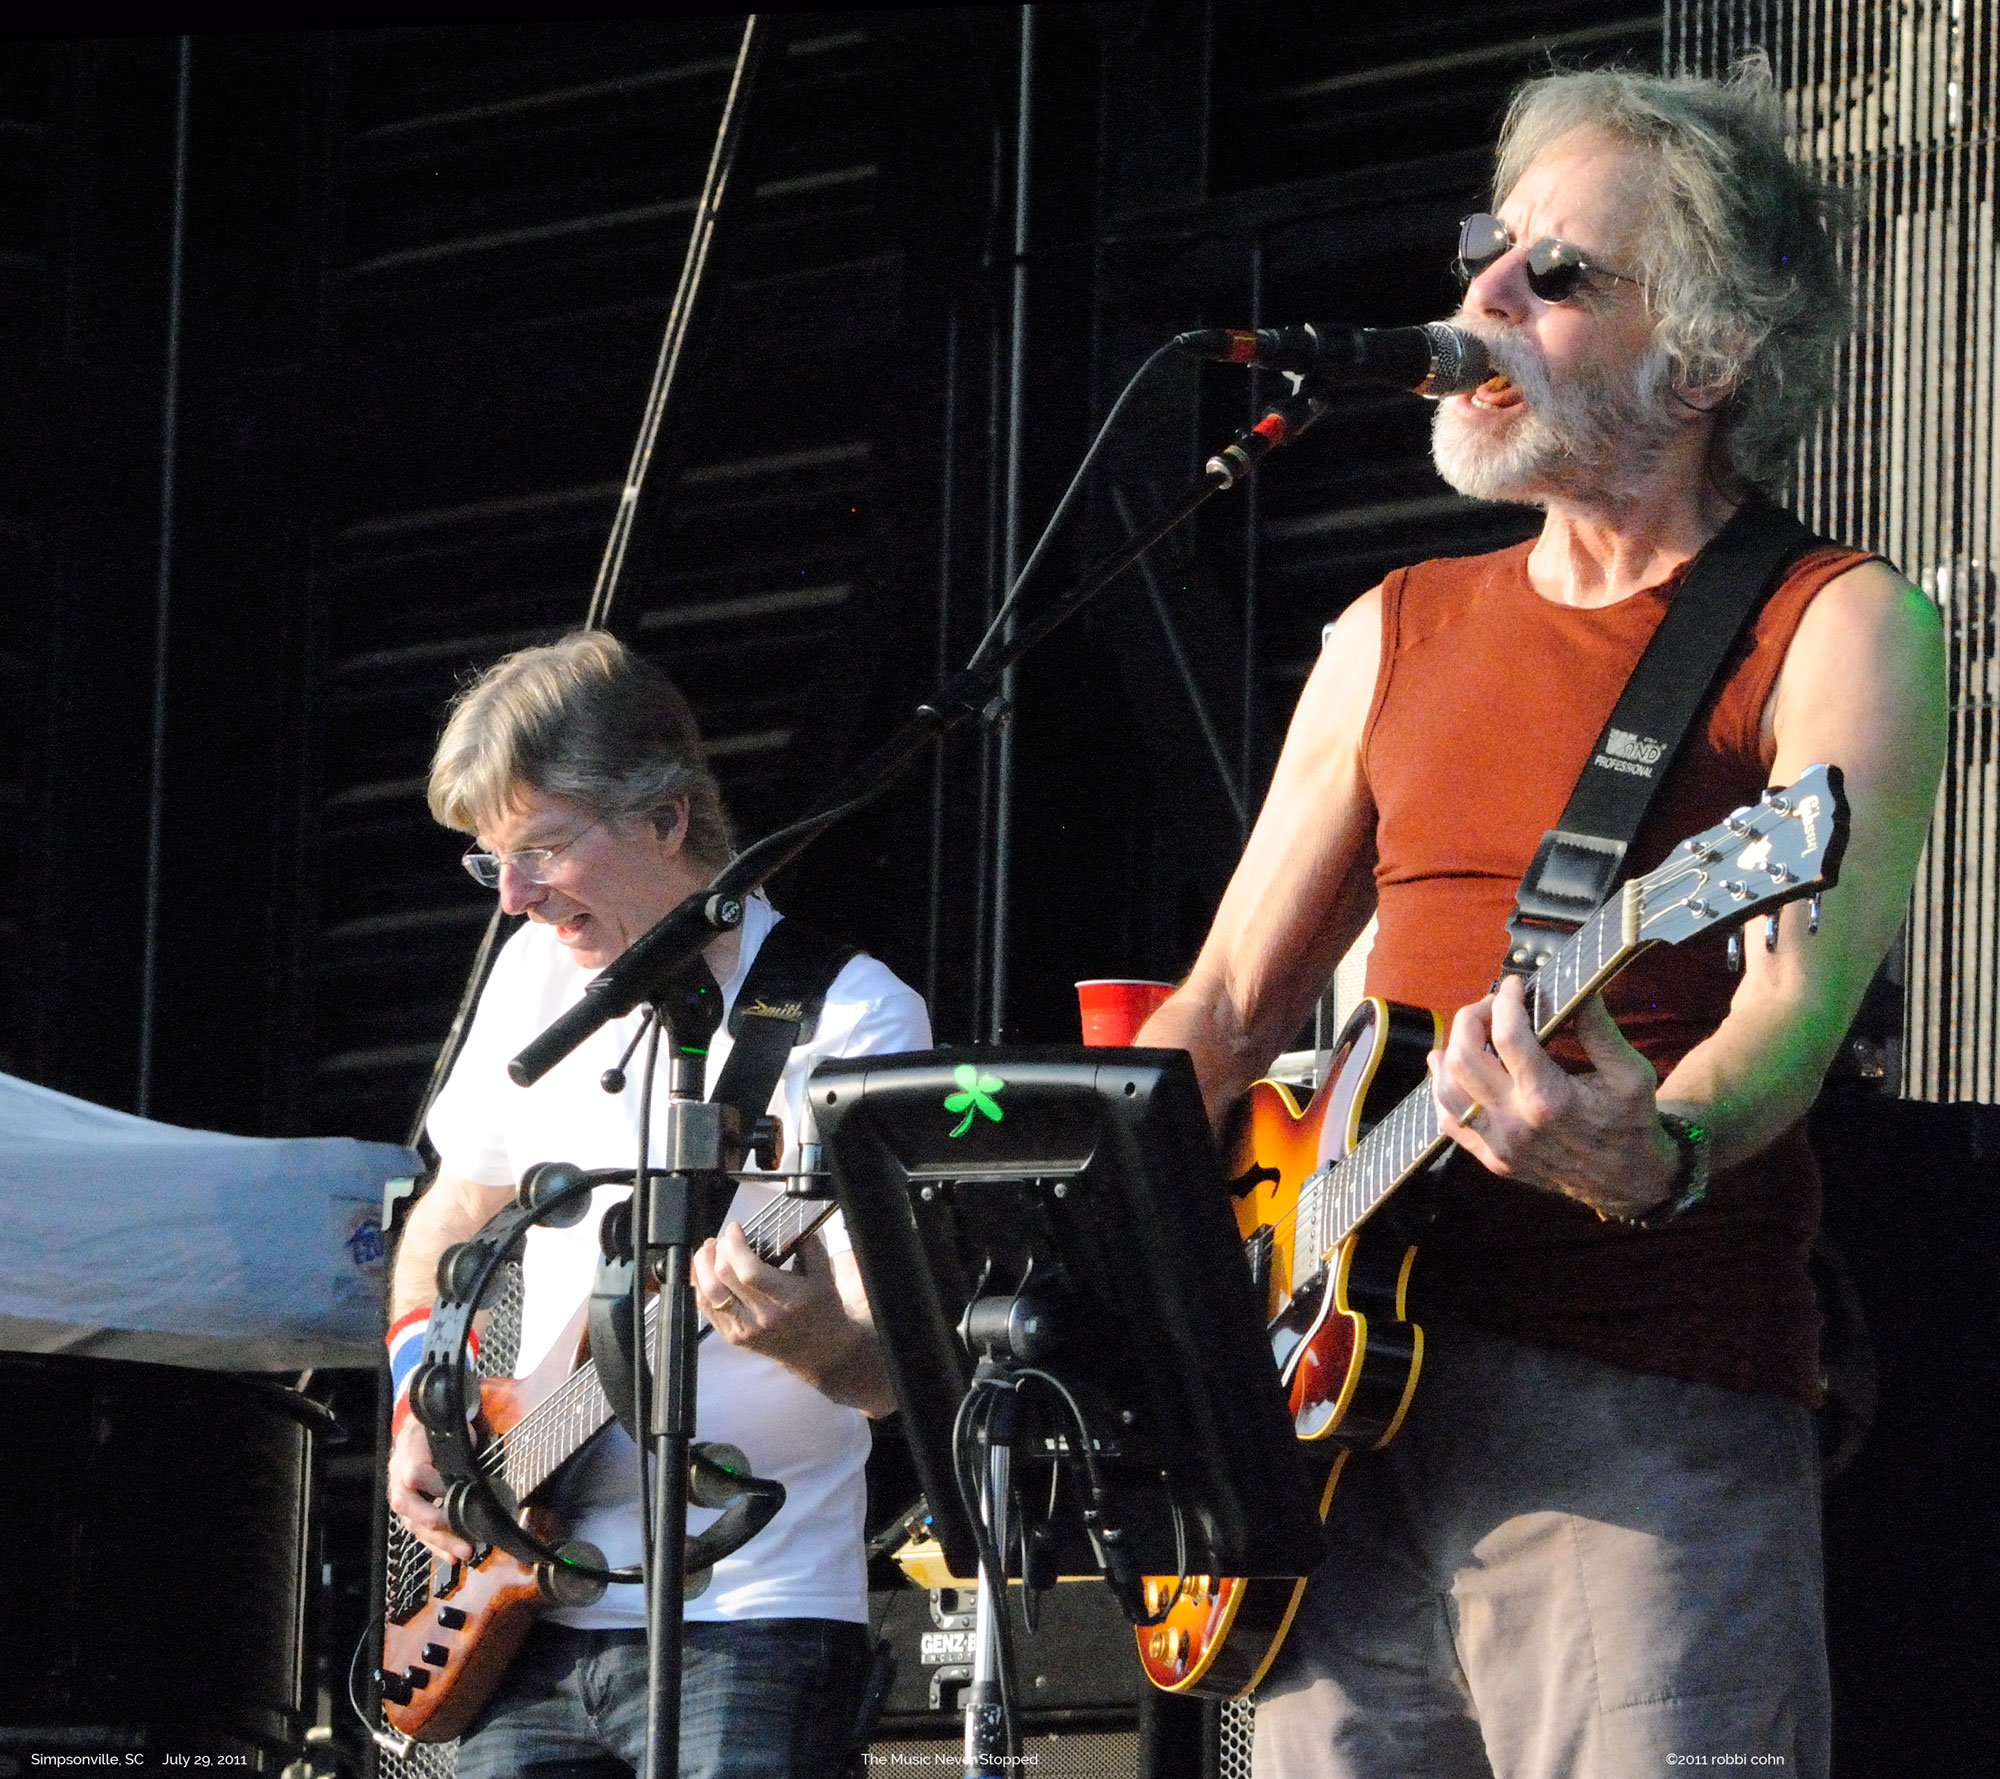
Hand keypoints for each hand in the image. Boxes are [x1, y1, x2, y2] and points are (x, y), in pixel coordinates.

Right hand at [385, 1414, 473, 1563]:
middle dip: (437, 1524)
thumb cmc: (436, 1432)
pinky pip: (418, 1532)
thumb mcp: (449, 1431)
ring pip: (414, 1525)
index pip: (417, 1476)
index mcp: (408, 1456)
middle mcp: (398, 1481)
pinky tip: (450, 1556)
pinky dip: (435, 1546)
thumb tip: (473, 1466)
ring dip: (440, 1542)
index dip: (439, 1487)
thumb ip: (458, 1447)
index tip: (463, 1492)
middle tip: (462, 1536)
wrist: (415, 1433)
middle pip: (410, 1508)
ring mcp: (401, 1499)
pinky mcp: (407, 1513)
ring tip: (463, 1553)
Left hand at [693, 1222, 842, 1367]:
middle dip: (716, 1250)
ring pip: (708, 1294)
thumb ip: (806, 1243)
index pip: (748, 1271)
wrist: (821, 1351)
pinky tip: (706, 1271)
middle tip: (723, 1239)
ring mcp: (744, 1330)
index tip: (736, 1228)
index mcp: (787, 1299)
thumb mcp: (824, 1273)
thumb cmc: (823, 1309)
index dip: (734, 1245)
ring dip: (702, 1266)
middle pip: (722, 1279)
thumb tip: (785, 1221)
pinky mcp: (733, 1337)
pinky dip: (701, 1285)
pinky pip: (706, 1309)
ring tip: (709, 1251)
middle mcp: (762, 1317)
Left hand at [1428, 977, 1678, 1218]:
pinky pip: (1447, 1121)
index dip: (1506, 1001)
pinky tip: (1453, 1071)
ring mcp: (1498, 1144)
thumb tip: (1577, 986)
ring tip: (1471, 1035)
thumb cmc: (1630, 1123)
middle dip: (1470, 1020)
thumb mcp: (1630, 1073)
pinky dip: (1443, 1089)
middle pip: (1463, 1058)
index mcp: (1550, 1099)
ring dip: (1450, 1053)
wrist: (1626, 1183)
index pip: (1508, 1037)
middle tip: (1491, 1008)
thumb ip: (1598, 1029)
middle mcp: (1516, 1123)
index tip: (1515, 985)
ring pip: (1446, 1089)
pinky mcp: (1490, 1159)